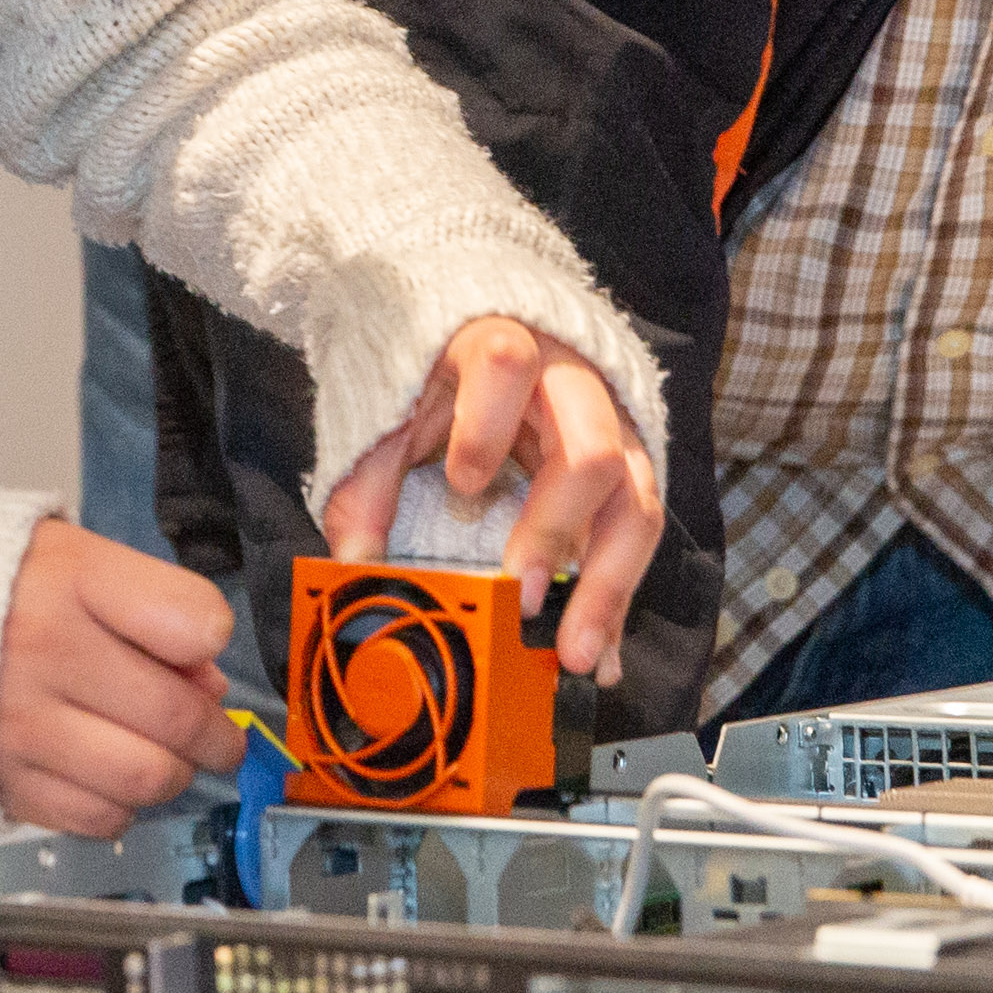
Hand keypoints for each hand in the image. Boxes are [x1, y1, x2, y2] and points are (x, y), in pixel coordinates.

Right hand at [0, 519, 246, 835]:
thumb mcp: (68, 559)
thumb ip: (143, 606)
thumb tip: (207, 681)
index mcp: (68, 579)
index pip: (188, 618)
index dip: (210, 639)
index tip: (204, 648)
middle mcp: (45, 652)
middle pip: (175, 715)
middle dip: (216, 734)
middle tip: (218, 736)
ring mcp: (21, 724)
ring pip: (145, 776)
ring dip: (174, 774)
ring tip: (167, 758)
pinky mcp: (4, 781)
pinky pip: (96, 817)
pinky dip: (120, 806)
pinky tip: (109, 777)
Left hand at [315, 316, 663, 686]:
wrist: (491, 341)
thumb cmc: (441, 378)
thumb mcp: (391, 414)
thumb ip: (367, 483)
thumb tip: (354, 562)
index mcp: (502, 349)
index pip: (507, 365)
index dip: (485, 428)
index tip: (462, 483)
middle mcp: (572, 385)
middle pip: (592, 450)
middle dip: (558, 529)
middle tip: (524, 598)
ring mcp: (614, 430)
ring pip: (635, 503)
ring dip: (607, 586)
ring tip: (575, 652)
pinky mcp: (631, 472)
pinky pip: (638, 537)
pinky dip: (618, 600)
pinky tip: (602, 650)